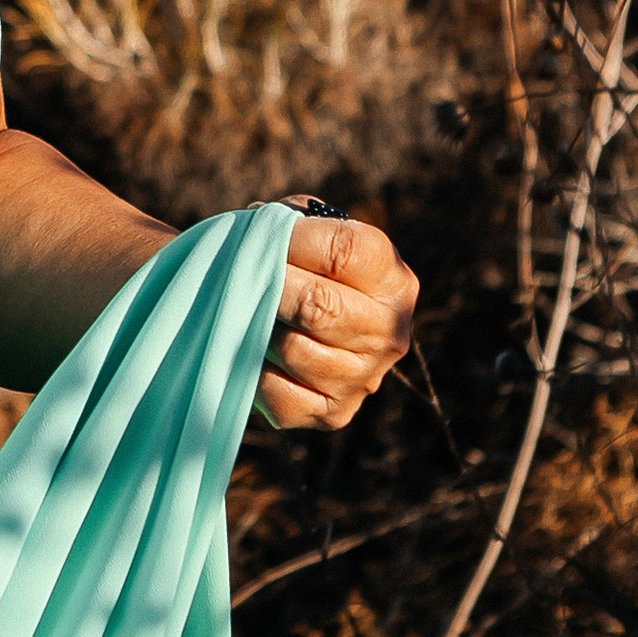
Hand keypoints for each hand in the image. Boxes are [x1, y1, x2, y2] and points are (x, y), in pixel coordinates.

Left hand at [259, 208, 418, 429]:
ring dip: (259, 328)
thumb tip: (259, 241)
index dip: (294, 240)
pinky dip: (254, 370)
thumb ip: (291, 223)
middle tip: (243, 275)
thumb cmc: (300, 263)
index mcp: (394, 280)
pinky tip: (252, 350)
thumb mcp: (307, 229)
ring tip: (250, 312)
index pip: (345, 251)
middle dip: (270, 286)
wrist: (298, 319)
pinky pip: (279, 394)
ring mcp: (365, 378)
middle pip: (319, 306)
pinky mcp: (334, 413)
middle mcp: (390, 332)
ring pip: (294, 350)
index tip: (261, 235)